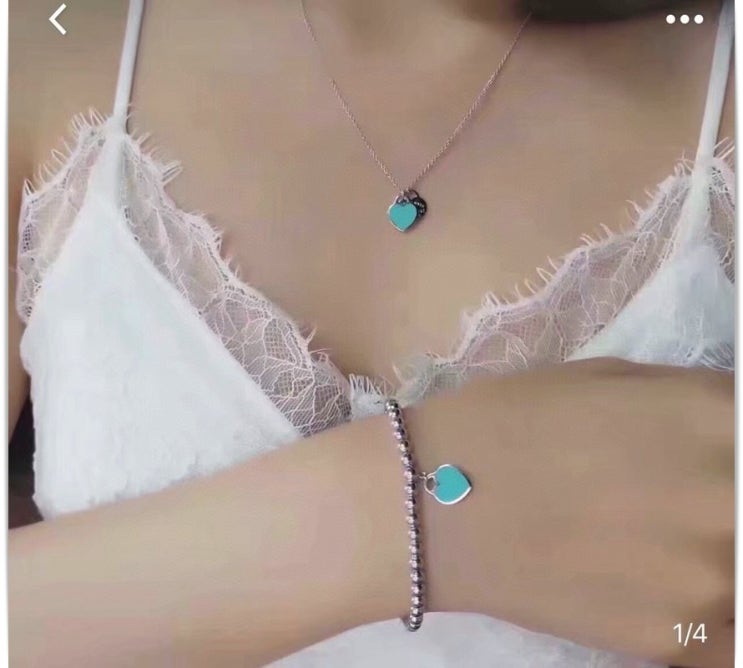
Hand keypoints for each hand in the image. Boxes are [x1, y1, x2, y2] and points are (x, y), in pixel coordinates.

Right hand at [408, 359, 732, 666]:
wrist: (431, 502)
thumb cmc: (510, 419)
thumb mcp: (604, 378)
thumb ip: (690, 397)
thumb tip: (733, 421)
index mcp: (712, 417)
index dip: (732, 448)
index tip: (712, 456)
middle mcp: (727, 497)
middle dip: (718, 497)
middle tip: (661, 496)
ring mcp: (707, 579)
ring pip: (739, 570)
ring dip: (712, 551)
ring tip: (647, 535)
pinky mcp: (674, 639)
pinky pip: (720, 628)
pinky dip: (696, 606)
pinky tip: (647, 581)